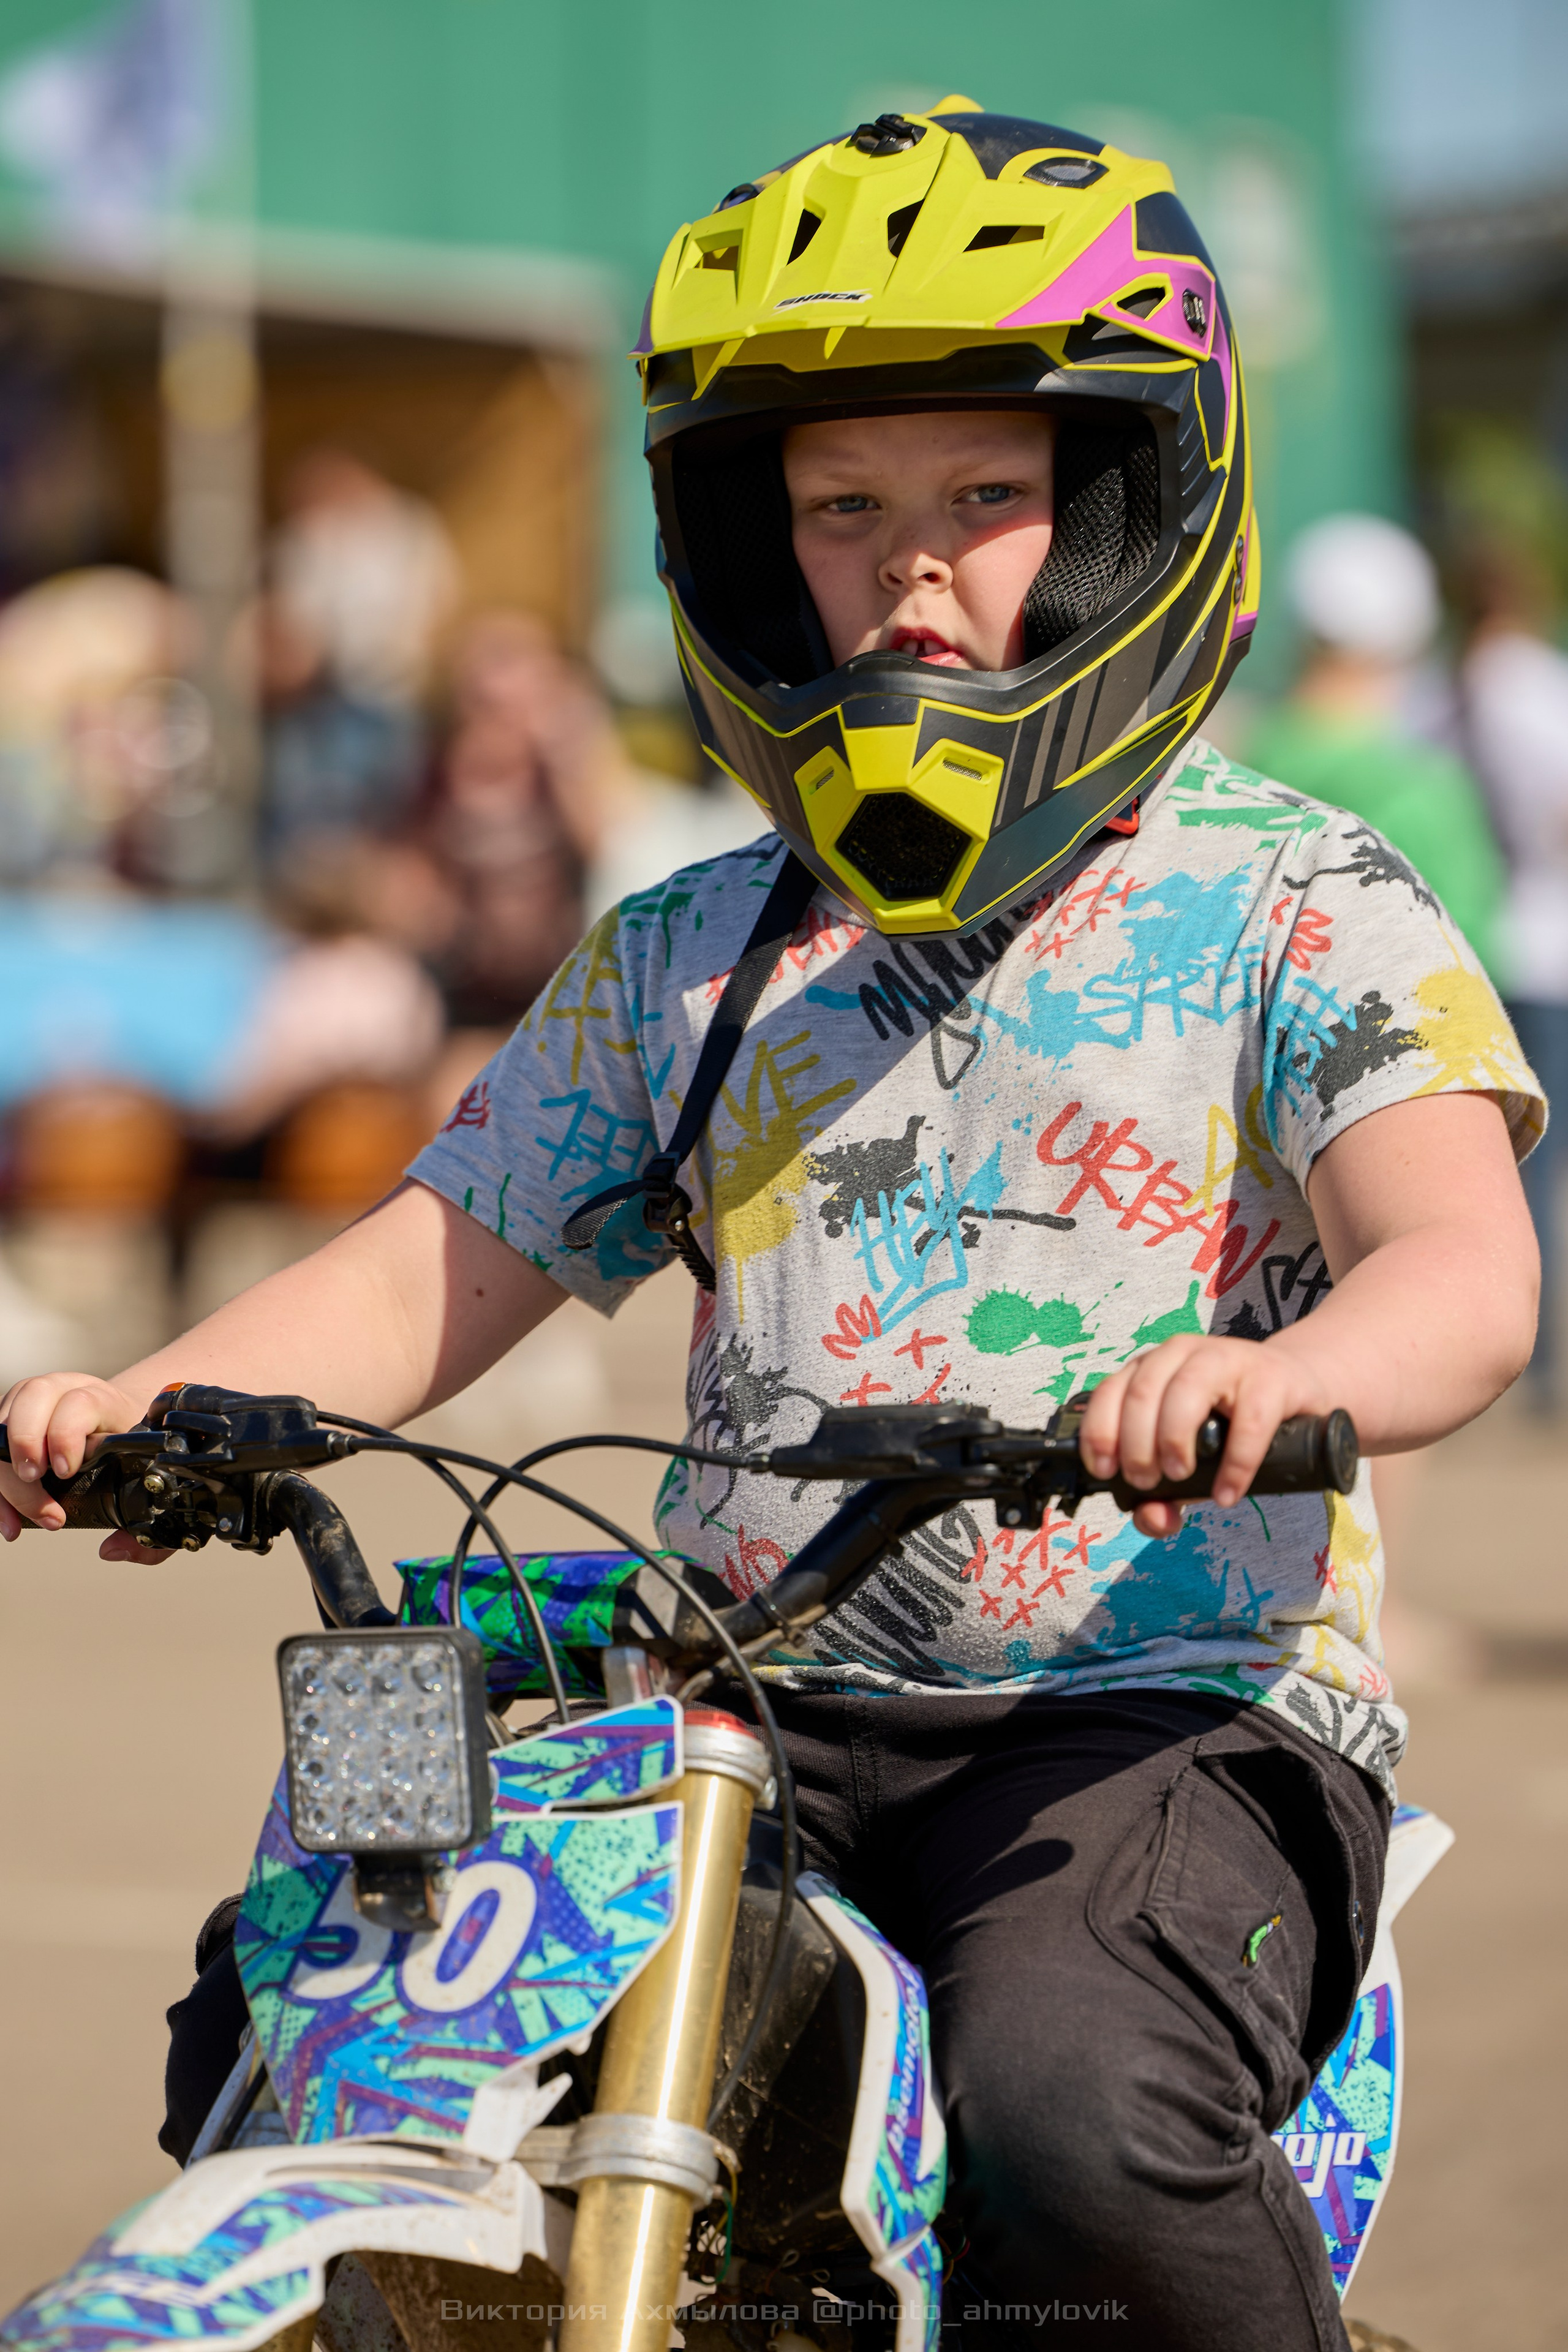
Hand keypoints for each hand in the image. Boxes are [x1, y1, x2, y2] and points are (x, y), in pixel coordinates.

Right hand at [0, 1373, 163, 1557]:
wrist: (115, 1423)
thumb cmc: (129, 1451)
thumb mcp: (145, 1475)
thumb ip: (143, 1523)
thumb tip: (112, 1551)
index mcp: (101, 1398)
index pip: (79, 1401)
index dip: (67, 1434)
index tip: (66, 1471)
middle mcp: (60, 1392)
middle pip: (31, 1399)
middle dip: (25, 1442)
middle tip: (34, 1480)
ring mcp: (28, 1405)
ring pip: (1, 1422)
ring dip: (3, 1473)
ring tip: (20, 1519)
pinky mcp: (7, 1424)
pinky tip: (8, 1522)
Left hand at [1077, 1333, 1332, 1538]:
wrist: (1293, 1386)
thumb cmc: (1228, 1422)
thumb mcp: (1188, 1455)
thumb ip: (1162, 1493)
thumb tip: (1151, 1519)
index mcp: (1151, 1368)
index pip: (1110, 1392)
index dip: (1100, 1433)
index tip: (1107, 1472)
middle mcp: (1182, 1355)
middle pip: (1143, 1393)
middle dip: (1136, 1445)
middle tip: (1148, 1481)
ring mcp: (1226, 1359)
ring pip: (1187, 1390)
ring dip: (1173, 1439)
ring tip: (1178, 1475)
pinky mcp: (1269, 1377)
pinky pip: (1249, 1420)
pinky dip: (1235, 1463)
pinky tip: (1227, 1492)